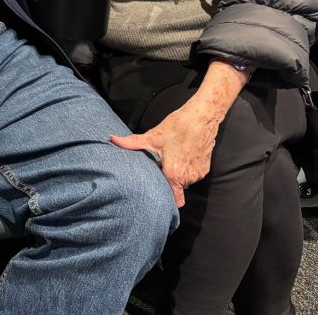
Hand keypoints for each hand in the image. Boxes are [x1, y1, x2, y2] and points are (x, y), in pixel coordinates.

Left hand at [110, 59, 251, 206]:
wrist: (202, 117)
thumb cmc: (177, 127)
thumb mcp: (152, 136)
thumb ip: (131, 143)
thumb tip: (112, 139)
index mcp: (175, 174)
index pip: (176, 200)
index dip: (167, 200)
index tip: (158, 196)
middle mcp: (189, 177)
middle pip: (177, 188)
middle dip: (168, 182)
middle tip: (159, 171)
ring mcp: (199, 173)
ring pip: (185, 180)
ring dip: (178, 174)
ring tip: (169, 160)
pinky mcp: (205, 167)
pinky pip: (193, 173)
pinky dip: (187, 168)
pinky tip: (180, 156)